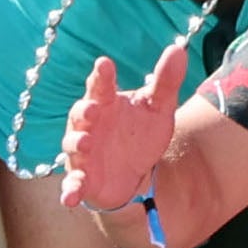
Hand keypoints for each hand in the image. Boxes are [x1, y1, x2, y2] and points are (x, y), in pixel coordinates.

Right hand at [60, 33, 190, 213]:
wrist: (135, 173)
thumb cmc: (139, 134)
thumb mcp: (158, 108)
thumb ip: (165, 81)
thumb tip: (178, 49)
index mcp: (105, 104)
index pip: (100, 86)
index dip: (101, 76)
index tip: (104, 63)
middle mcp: (88, 126)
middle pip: (80, 114)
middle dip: (84, 111)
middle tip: (93, 108)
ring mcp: (82, 153)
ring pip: (73, 146)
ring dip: (77, 144)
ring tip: (86, 142)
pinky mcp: (83, 178)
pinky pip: (72, 184)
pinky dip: (69, 190)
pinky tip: (70, 197)